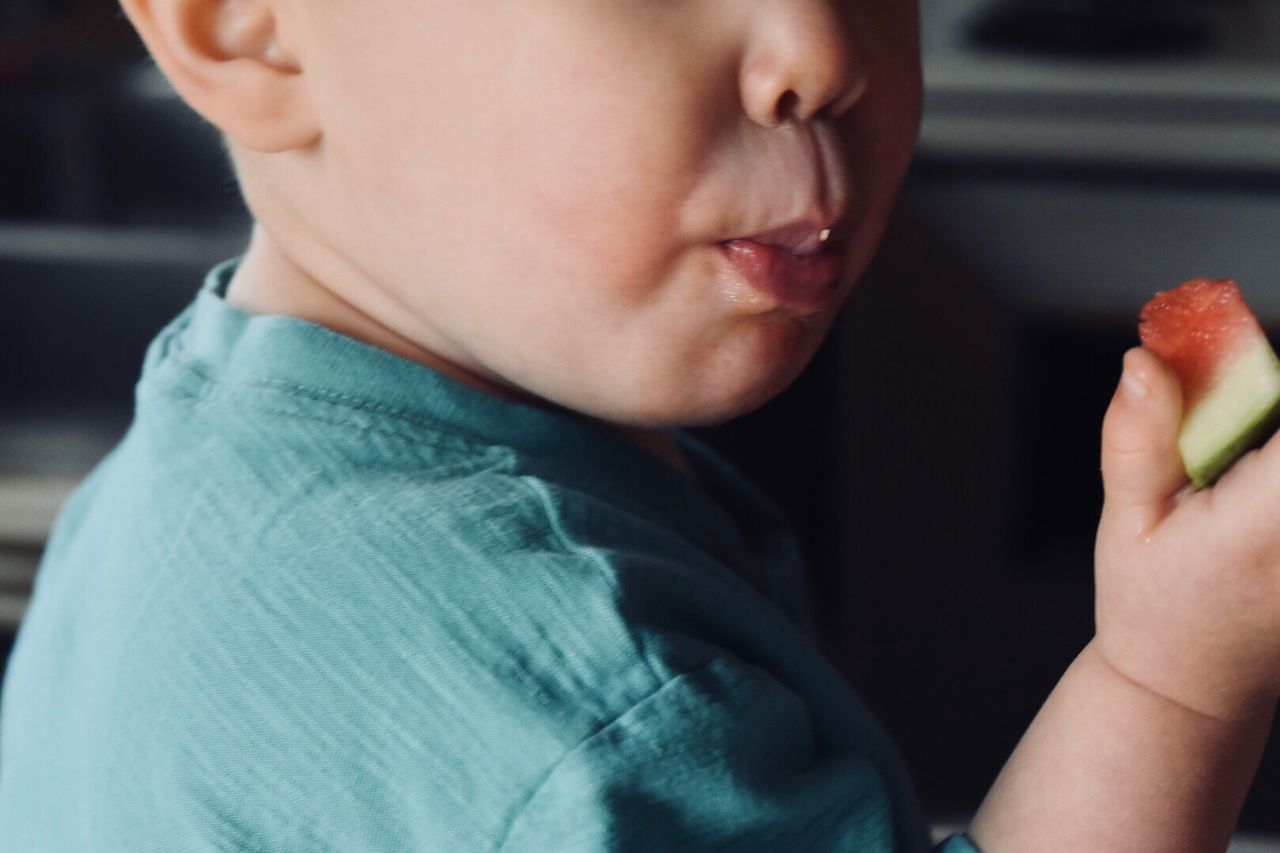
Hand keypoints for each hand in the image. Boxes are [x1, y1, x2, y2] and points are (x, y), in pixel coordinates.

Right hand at [1094, 347, 1279, 721]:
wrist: (1194, 686)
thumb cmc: (1152, 604)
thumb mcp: (1124, 522)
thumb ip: (1136, 438)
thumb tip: (1144, 359)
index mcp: (1266, 529)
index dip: (1271, 375)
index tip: (1236, 339)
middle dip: (1273, 395)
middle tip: (1237, 378)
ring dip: (1274, 423)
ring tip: (1228, 460)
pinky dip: (1277, 449)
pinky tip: (1254, 468)